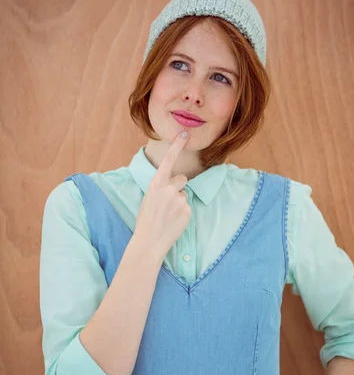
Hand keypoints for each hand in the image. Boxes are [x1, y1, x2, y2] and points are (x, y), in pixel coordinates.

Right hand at [134, 131, 191, 258]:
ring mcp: (179, 199)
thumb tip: (173, 185)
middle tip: (168, 203)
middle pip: (182, 179)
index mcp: (155, 184)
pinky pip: (187, 207)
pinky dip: (182, 214)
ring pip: (184, 195)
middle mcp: (168, 188)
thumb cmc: (146, 220)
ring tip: (168, 216)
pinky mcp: (187, 210)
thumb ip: (160, 188)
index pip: (168, 160)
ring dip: (179, 204)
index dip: (177, 146)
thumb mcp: (148, 198)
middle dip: (178, 187)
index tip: (185, 134)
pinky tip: (173, 221)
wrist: (149, 240)